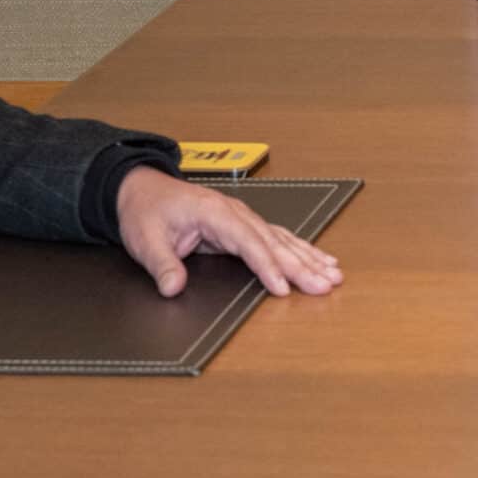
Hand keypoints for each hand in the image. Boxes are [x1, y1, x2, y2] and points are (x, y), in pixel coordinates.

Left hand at [114, 166, 343, 298]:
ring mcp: (241, 217)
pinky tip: (318, 259)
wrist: (143, 189)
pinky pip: (277, 238)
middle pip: (274, 242)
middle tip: (326, 284)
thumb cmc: (146, 211)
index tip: (283, 287)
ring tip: (334, 274)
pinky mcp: (242, 225)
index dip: (267, 266)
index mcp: (215, 213)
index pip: (248, 243)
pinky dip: (300, 250)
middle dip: (302, 265)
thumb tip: (173, 287)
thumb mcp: (146, 239)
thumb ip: (162, 264)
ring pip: (282, 239)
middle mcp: (235, 213)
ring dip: (309, 257)